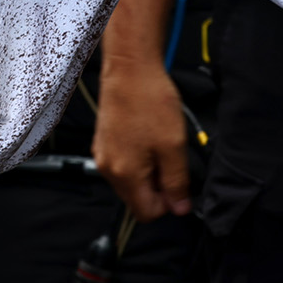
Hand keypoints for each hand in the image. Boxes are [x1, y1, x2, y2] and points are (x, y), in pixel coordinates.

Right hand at [93, 62, 191, 221]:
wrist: (130, 68)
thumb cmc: (150, 102)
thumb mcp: (174, 146)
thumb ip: (177, 182)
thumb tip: (180, 209)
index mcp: (125, 175)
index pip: (147, 213)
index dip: (168, 203)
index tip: (179, 182)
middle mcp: (108, 169)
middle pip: (136, 198)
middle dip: (157, 186)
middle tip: (171, 158)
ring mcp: (103, 154)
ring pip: (130, 181)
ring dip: (148, 171)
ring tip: (159, 144)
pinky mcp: (103, 141)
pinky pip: (123, 163)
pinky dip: (138, 158)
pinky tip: (147, 135)